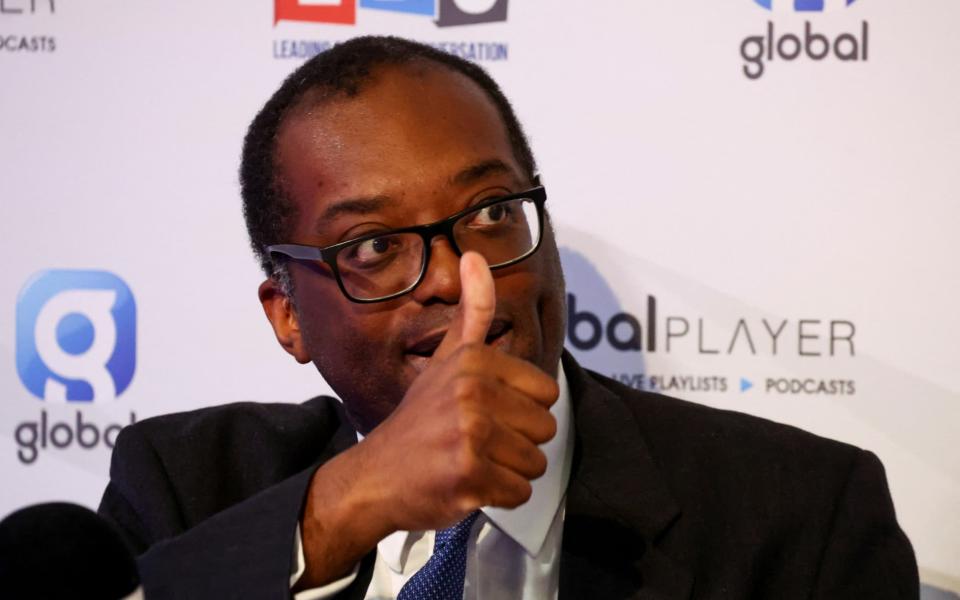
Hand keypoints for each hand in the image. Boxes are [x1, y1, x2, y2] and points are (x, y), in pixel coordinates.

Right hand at [296, 252, 558, 587]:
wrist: (374, 476)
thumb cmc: (416, 422)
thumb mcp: (446, 359)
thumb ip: (473, 311)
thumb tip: (476, 256)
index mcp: (475, 361)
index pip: (547, 392)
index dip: (521, 410)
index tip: (487, 414)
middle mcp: (473, 392)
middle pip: (545, 428)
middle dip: (517, 443)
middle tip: (477, 441)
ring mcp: (470, 433)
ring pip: (535, 462)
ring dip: (508, 471)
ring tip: (473, 460)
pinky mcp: (469, 474)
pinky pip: (520, 492)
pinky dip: (499, 497)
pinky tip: (469, 483)